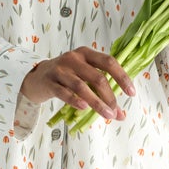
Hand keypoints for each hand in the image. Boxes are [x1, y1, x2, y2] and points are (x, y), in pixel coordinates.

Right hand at [21, 48, 136, 122]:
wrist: (37, 78)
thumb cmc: (66, 76)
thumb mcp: (83, 75)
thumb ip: (101, 91)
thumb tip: (120, 115)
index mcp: (86, 53)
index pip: (108, 62)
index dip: (122, 77)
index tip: (131, 93)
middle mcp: (73, 58)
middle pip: (97, 77)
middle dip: (109, 96)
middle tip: (116, 111)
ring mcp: (60, 69)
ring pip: (81, 86)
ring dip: (97, 103)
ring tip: (107, 115)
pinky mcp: (49, 82)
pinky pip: (64, 93)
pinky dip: (75, 101)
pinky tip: (85, 109)